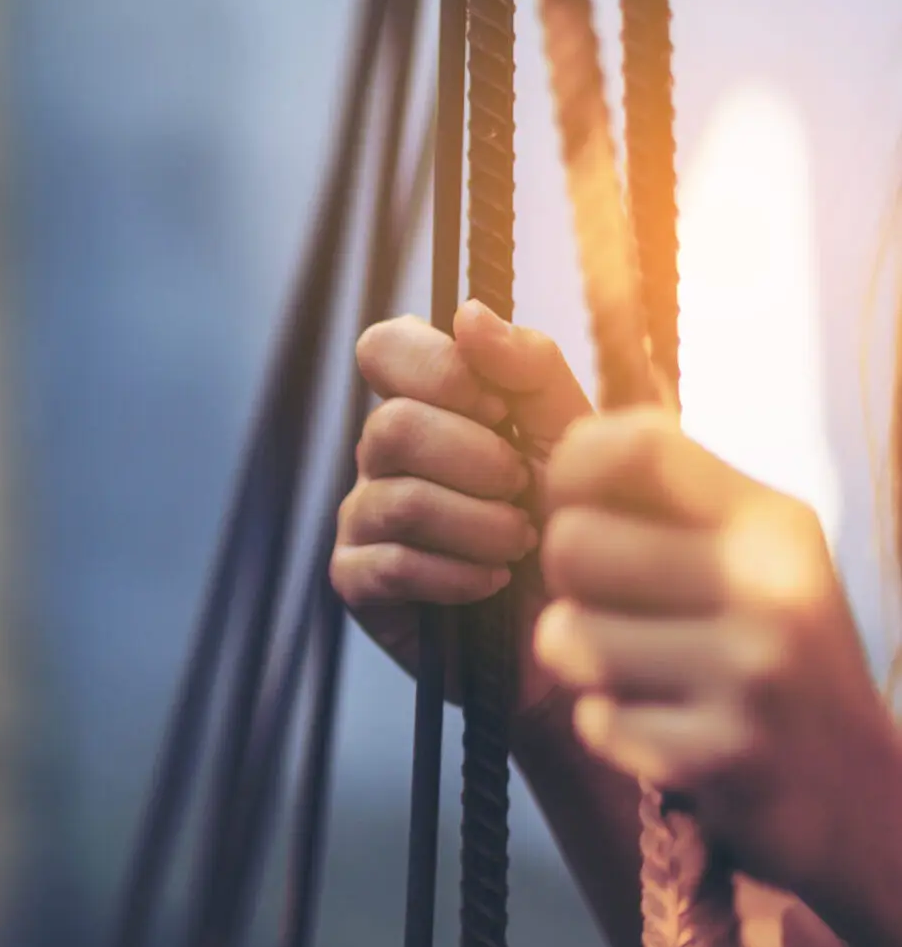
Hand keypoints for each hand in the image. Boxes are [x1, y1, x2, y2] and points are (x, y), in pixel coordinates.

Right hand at [330, 300, 590, 712]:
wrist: (590, 631)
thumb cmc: (580, 523)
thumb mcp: (575, 437)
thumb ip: (531, 370)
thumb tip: (468, 315)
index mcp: (427, 403)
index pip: (385, 347)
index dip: (436, 369)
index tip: (499, 408)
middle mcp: (383, 455)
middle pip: (393, 425)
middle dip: (475, 459)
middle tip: (523, 488)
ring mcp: (362, 517)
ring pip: (396, 498)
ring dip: (476, 522)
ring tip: (521, 543)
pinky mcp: (356, 583)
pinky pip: (389, 563)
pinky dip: (454, 574)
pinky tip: (491, 584)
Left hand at [534, 405, 901, 898]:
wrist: (861, 799)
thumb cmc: (768, 658)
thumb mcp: (746, 557)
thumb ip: (661, 499)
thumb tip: (558, 443)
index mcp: (768, 520)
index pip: (629, 446)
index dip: (570, 473)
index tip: (579, 510)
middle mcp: (770, 585)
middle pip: (570, 544)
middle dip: (568, 587)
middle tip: (617, 616)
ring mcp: (754, 672)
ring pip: (565, 636)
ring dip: (584, 667)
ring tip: (645, 678)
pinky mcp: (727, 755)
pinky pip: (594, 721)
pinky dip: (613, 732)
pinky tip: (668, 733)